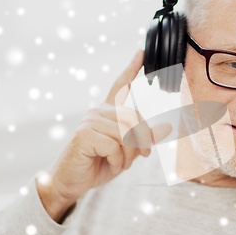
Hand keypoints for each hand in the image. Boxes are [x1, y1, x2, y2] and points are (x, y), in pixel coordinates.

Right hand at [37, 50, 171, 221]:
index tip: (142, 52)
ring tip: (120, 163)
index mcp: (108, 112)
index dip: (132, 68)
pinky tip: (108, 163)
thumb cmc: (100, 164)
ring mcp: (90, 120)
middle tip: (142, 156)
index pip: (120, 85)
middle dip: (143, 141)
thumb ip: (141, 139)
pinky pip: (115, 146)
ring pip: (127, 133)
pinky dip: (118, 160)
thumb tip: (163, 129)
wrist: (72, 182)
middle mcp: (98, 111)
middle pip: (135, 118)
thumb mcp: (127, 151)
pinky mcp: (84, 134)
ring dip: (129, 155)